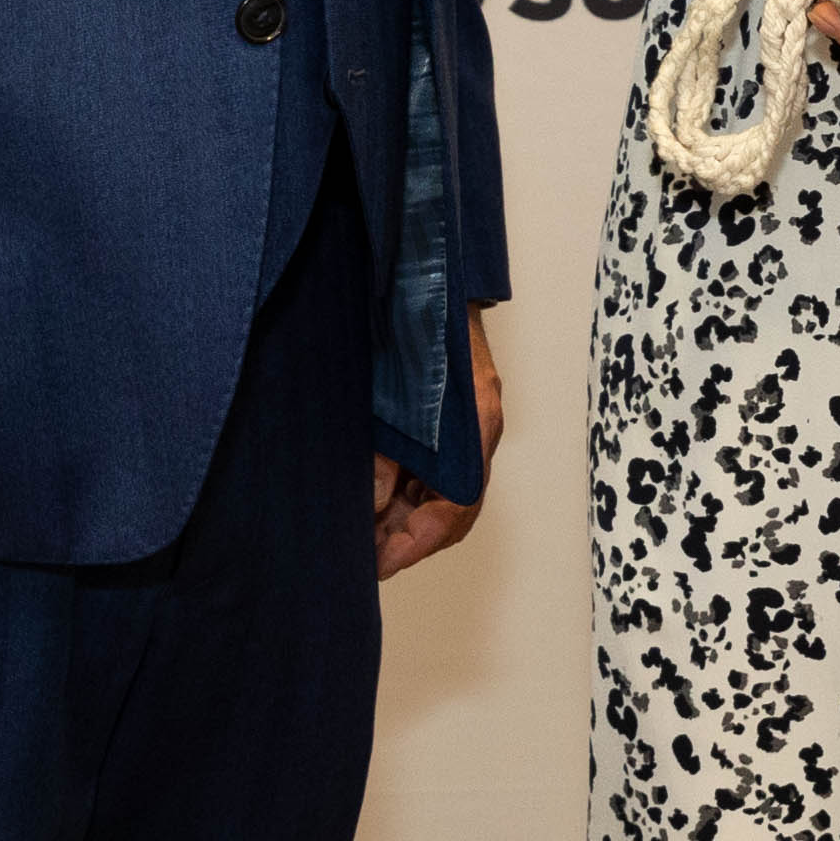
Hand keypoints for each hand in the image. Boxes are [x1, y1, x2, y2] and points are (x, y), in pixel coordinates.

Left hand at [373, 310, 505, 582]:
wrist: (428, 276)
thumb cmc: (416, 327)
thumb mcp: (389, 397)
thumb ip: (383, 453)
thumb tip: (374, 508)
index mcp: (476, 426)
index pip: (457, 508)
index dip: (418, 542)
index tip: (380, 564)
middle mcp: (478, 434)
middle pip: (452, 510)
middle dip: (408, 539)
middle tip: (362, 560)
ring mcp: (468, 430)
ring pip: (441, 496)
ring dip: (404, 520)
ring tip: (361, 537)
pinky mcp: (451, 424)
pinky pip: (433, 474)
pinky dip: (405, 495)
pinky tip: (373, 503)